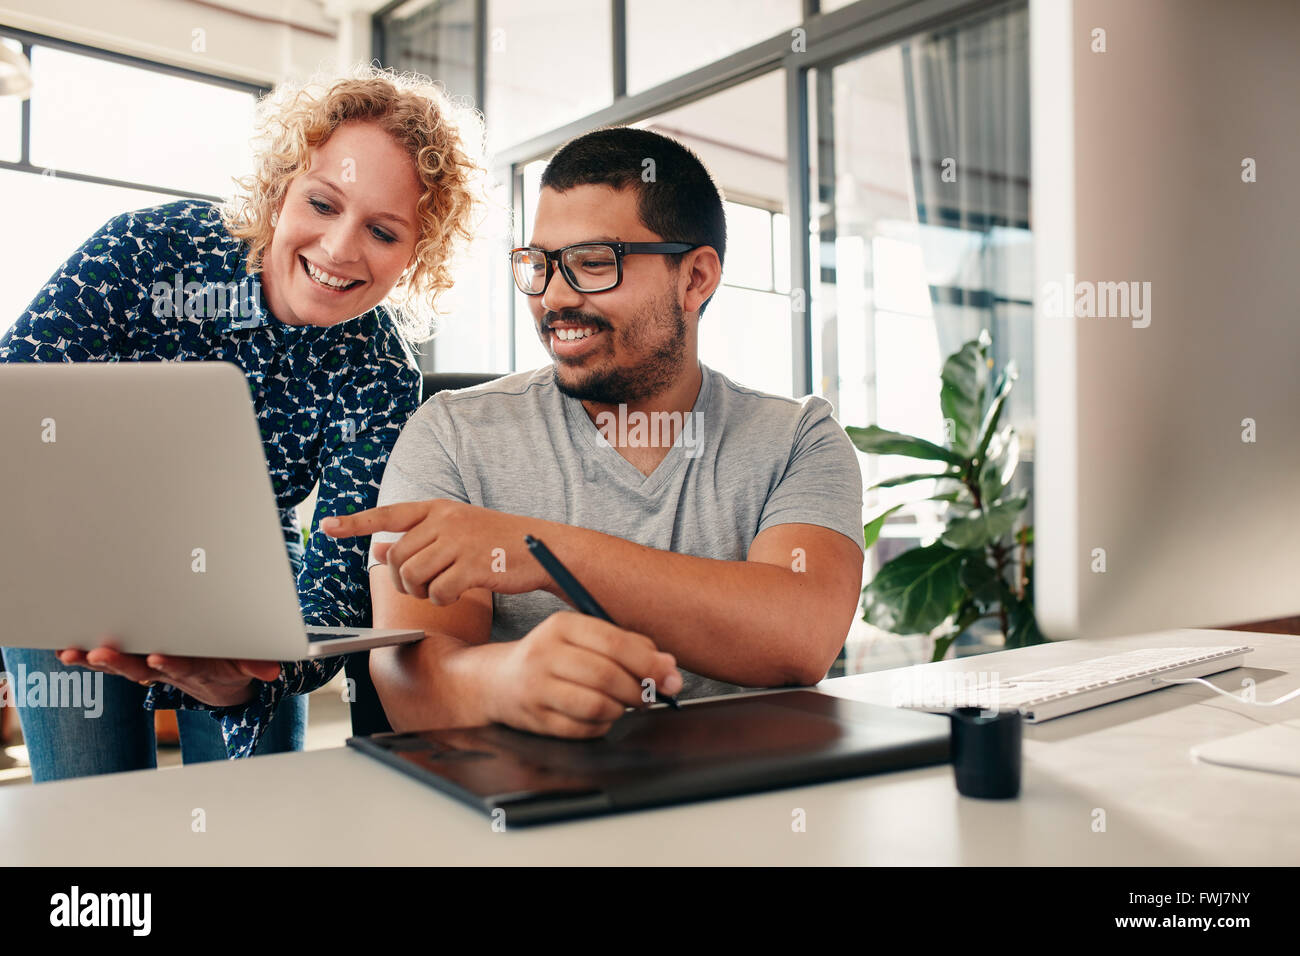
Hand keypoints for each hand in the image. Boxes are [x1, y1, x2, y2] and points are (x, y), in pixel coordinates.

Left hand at [56, 641, 280, 707]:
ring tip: (73, 652)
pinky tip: (65, 650)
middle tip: (100, 654)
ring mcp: (149, 667)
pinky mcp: (136, 660)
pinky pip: (109, 660)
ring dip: (96, 660)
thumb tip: (273, 671)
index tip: (158, 659)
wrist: (218, 683)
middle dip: (121, 661)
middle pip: (142, 668)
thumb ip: (257, 664)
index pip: (185, 667)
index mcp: (198, 667)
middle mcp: (168, 670)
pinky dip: (87, 657)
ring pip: (121, 665)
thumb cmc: (231, 664)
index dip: (172, 665)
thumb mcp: (249, 664)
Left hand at [321, 500, 551, 604]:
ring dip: (420, 592)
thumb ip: (418, 538)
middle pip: (397, 556)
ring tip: (440, 590)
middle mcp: (445, 520)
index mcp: (438, 508)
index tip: (326, 527)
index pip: (388, 514)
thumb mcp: (455, 531)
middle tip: (421, 586)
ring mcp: (459, 542)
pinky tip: (456, 596)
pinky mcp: (473, 565)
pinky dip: (441, 600)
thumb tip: (377, 546)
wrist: (542, 547)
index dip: (355, 523)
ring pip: (412, 575)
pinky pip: (438, 592)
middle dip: (401, 579)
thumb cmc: (496, 542)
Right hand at [483, 611, 682, 737]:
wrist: (497, 681)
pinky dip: (601, 726)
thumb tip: (668, 665)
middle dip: (638, 690)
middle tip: (649, 696)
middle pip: (607, 676)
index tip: (669, 675)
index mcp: (562, 625)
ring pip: (597, 706)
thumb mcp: (584, 638)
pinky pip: (583, 729)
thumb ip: (628, 645)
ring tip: (620, 704)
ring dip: (619, 709)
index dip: (649, 663)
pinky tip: (599, 716)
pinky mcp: (535, 719)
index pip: (615, 643)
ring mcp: (536, 688)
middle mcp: (545, 654)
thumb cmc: (552, 657)